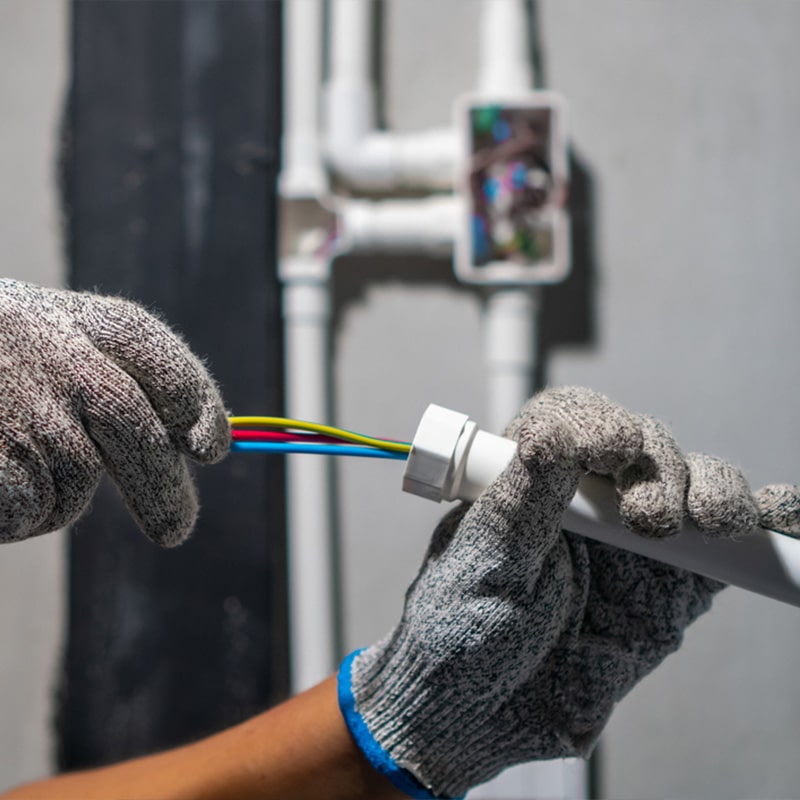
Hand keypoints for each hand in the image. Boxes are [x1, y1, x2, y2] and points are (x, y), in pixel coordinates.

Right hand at [0, 279, 229, 545]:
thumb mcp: (26, 345)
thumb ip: (99, 379)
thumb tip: (187, 448)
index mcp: (58, 312)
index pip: (147, 346)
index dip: (191, 396)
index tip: (210, 447)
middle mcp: (43, 346)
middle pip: (135, 431)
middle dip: (163, 490)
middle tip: (177, 531)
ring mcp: (14, 401)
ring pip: (76, 484)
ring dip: (57, 501)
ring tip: (1, 471)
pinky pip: (26, 510)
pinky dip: (12, 517)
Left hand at [338, 387, 787, 798]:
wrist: (479, 717)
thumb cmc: (458, 634)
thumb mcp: (482, 562)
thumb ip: (523, 499)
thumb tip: (553, 434)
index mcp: (531, 479)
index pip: (573, 421)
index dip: (598, 425)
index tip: (609, 448)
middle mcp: (586, 501)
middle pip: (644, 449)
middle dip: (659, 467)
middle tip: (650, 515)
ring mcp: (634, 543)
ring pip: (693, 490)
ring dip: (714, 491)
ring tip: (710, 520)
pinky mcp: (670, 589)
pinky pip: (724, 553)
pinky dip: (763, 532)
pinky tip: (784, 518)